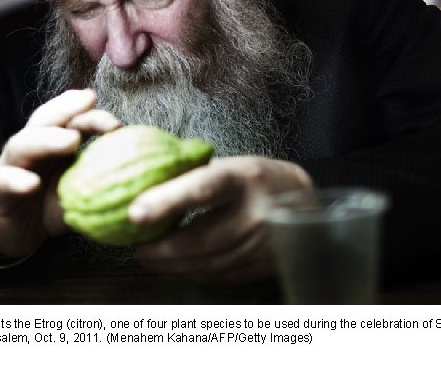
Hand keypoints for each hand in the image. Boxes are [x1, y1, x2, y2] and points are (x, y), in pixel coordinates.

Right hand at [0, 89, 120, 258]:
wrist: (15, 232)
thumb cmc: (51, 204)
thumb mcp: (80, 187)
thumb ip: (102, 174)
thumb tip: (147, 173)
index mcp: (51, 141)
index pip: (66, 117)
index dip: (86, 111)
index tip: (112, 116)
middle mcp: (30, 146)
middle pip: (44, 120)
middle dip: (68, 112)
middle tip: (91, 112)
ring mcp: (11, 165)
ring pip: (23, 144)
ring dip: (47, 140)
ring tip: (70, 142)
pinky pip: (6, 181)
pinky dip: (17, 180)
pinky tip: (32, 184)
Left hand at [128, 156, 312, 283]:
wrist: (305, 202)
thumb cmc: (258, 178)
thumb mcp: (231, 164)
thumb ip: (194, 174)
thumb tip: (145, 182)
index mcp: (245, 177)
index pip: (202, 188)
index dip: (167, 201)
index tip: (135, 213)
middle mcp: (256, 212)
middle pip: (202, 239)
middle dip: (163, 248)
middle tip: (137, 248)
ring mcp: (263, 243)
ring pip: (208, 263)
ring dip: (173, 264)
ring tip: (149, 258)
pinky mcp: (264, 265)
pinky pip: (220, 275)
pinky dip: (193, 272)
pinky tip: (175, 267)